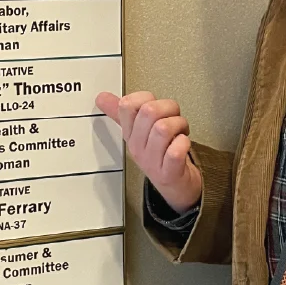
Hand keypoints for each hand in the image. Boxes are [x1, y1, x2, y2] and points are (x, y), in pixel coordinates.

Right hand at [96, 90, 202, 213]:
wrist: (176, 187)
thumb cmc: (159, 156)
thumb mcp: (137, 132)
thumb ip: (121, 113)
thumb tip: (101, 97)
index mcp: (129, 134)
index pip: (127, 105)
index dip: (145, 97)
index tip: (154, 105)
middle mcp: (138, 146)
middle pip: (149, 111)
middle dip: (168, 108)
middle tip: (173, 117)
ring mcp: (152, 161)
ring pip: (163, 128)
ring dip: (179, 124)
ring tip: (181, 131)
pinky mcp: (169, 172)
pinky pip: (175, 151)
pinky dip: (183, 143)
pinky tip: (183, 144)